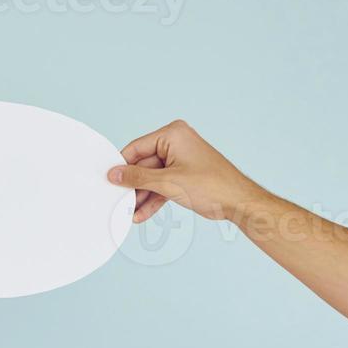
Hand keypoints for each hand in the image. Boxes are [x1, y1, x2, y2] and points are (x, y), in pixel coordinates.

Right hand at [107, 120, 262, 224]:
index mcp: (173, 134)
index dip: (122, 167)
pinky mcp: (183, 174)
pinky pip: (161, 185)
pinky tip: (142, 214)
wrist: (238, 202)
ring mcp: (180, 158)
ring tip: (131, 213)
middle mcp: (176, 142)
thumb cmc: (212, 186)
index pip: (136, 148)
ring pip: (151, 177)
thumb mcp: (167, 182)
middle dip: (133, 187)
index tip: (109, 182)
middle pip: (142, 165)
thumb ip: (137, 178)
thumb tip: (114, 175)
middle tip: (119, 202)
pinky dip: (153, 198)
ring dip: (142, 196)